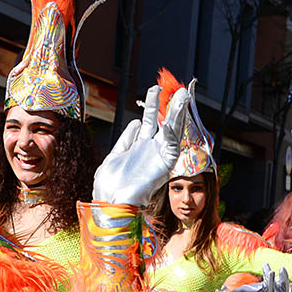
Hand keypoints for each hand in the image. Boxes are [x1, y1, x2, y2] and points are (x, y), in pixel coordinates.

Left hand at [92, 86, 187, 205]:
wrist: (111, 203)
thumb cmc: (109, 186)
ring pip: (170, 130)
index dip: (150, 108)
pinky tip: (175, 116)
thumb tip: (137, 122)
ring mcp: (156, 156)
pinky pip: (172, 144)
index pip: (146, 124)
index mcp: (135, 148)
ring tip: (182, 94)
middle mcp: (148, 150)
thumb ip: (125, 140)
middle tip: (172, 88)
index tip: (156, 90)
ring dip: (177, 113)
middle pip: (159, 123)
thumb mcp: (112, 157)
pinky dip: (175, 130)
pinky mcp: (164, 164)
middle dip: (165, 106)